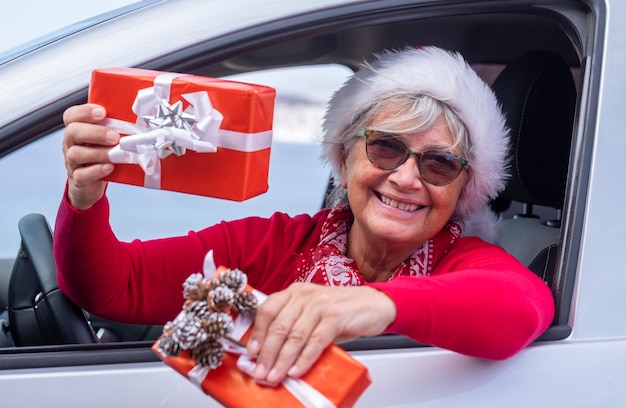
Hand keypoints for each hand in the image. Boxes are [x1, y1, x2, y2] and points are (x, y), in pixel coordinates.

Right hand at [62, 104, 119, 209]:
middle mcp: (71, 144)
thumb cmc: (100, 156)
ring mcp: (72, 162)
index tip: (102, 112)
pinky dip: (96, 171)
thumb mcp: (105, 140)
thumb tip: (136, 119)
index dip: (84, 112)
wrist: (91, 183)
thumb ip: (113, 128)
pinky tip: (109, 167)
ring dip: (98, 153)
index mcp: (77, 130)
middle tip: (114, 137)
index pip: (71, 115)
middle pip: (72, 132)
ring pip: (75, 154)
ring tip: (115, 154)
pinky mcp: (79, 179)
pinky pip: (82, 175)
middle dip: (95, 132)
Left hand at [246, 283, 395, 384]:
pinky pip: (315, 341)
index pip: (266, 310)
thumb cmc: (342, 311)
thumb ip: (294, 328)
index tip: (251, 354)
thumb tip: (272, 355)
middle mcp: (304, 295)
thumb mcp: (313, 314)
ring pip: (294, 336)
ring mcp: (320, 304)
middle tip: (260, 372)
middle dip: (267, 354)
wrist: (374, 304)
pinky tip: (296, 371)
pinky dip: (304, 359)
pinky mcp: (335, 316)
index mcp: (294, 292)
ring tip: (275, 376)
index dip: (257, 333)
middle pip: (278, 326)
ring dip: (282, 360)